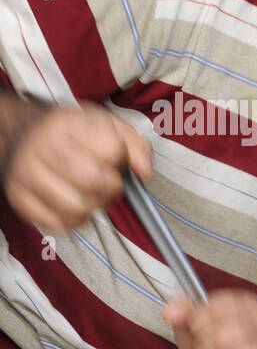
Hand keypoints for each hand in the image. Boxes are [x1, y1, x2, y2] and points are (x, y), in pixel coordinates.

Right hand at [3, 104, 153, 231]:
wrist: (25, 134)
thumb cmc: (72, 134)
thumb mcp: (109, 126)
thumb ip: (136, 145)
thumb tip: (145, 173)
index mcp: (67, 124)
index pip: (111, 150)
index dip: (120, 160)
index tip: (114, 159)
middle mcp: (41, 147)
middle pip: (94, 181)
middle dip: (111, 187)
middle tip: (107, 182)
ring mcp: (26, 173)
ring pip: (76, 208)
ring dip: (93, 207)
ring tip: (90, 193)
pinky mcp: (19, 197)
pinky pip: (56, 223)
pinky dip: (74, 221)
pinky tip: (74, 204)